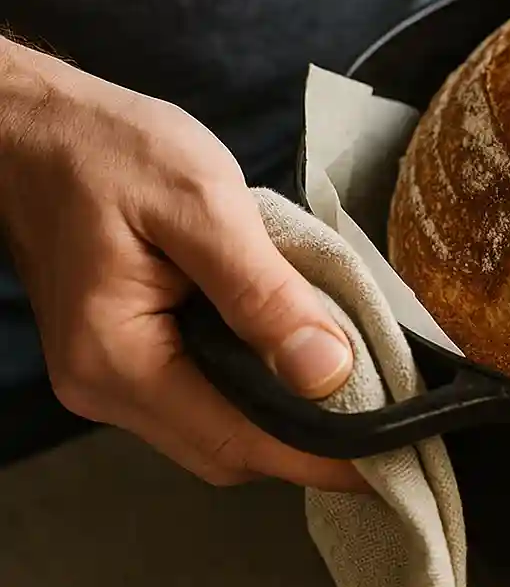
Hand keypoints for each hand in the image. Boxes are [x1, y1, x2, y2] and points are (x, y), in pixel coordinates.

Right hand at [0, 40, 365, 491]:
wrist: (33, 127)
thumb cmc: (109, 150)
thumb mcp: (202, 204)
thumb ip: (264, 293)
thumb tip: (329, 372)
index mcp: (118, 360)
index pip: (239, 443)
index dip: (322, 459)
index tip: (397, 459)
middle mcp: (104, 389)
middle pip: (229, 452)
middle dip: (312, 447)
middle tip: (394, 421)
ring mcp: (108, 379)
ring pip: (217, 431)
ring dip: (286, 421)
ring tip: (362, 393)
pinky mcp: (123, 358)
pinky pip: (202, 398)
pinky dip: (256, 391)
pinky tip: (299, 361)